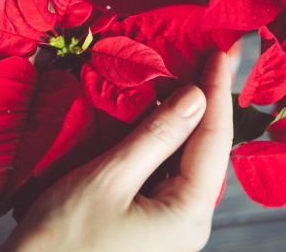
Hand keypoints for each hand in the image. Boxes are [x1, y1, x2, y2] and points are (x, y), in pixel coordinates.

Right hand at [0, 52, 232, 251]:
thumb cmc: (63, 239)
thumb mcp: (109, 178)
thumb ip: (156, 136)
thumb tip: (196, 97)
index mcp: (189, 213)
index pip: (214, 140)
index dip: (218, 91)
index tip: (222, 52)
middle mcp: (190, 221)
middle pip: (208, 150)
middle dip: (210, 102)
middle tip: (213, 59)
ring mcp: (172, 224)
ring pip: (189, 159)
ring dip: (189, 119)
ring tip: (193, 78)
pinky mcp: (153, 221)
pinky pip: (170, 172)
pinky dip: (168, 141)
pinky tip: (162, 118)